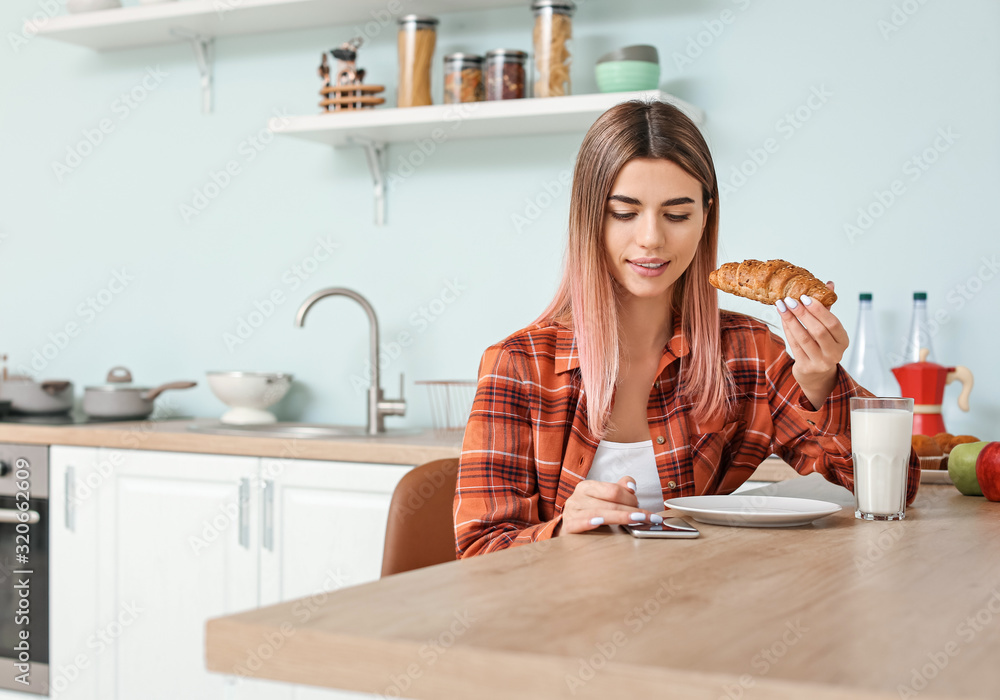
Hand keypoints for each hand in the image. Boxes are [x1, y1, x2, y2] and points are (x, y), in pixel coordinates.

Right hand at [556, 476, 662, 535]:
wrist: (568, 526)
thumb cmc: (590, 511)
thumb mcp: (604, 497)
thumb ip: (620, 488)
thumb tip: (632, 486)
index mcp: (588, 487)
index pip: (613, 490)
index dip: (630, 498)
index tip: (642, 506)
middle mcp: (578, 497)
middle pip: (609, 502)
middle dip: (631, 510)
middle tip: (648, 517)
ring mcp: (572, 511)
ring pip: (599, 513)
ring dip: (621, 518)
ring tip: (637, 520)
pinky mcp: (568, 526)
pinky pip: (579, 523)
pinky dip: (589, 522)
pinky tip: (599, 523)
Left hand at [776, 281, 849, 408]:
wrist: (816, 374)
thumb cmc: (822, 346)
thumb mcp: (828, 328)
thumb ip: (827, 307)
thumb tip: (829, 283)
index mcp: (843, 340)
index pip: (833, 323)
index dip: (819, 309)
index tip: (805, 297)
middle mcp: (834, 353)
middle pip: (818, 331)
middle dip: (802, 313)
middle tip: (790, 300)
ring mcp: (820, 362)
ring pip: (804, 338)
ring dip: (791, 320)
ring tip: (781, 306)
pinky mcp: (806, 367)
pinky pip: (794, 345)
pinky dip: (787, 330)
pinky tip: (782, 319)